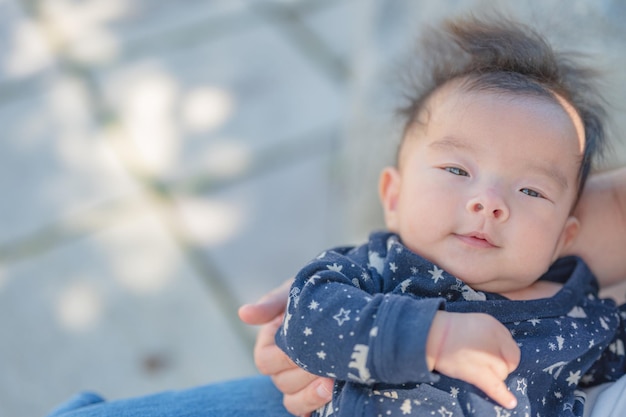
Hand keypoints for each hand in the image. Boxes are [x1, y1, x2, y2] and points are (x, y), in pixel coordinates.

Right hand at [238, 280, 333, 415]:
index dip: (285, 358)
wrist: (347, 297)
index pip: (266, 361)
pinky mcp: (317, 392)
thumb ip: (271, 304)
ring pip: (293, 401)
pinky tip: (333, 398)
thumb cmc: (315, 293)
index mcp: (269, 343)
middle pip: (282, 383)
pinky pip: (309, 410)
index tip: (307, 349)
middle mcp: (281, 366)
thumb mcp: (293, 293)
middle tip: (327, 364)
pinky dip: (316, 408)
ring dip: (312, 395)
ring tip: (333, 383)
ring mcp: (299, 381)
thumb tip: (243, 313)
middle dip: (305, 375)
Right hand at [426, 311, 520, 408]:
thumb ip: (490, 336)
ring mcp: (487, 355)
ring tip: (473, 367)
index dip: (502, 355)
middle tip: (482, 363)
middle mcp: (495, 339)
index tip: (489, 355)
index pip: (511, 347)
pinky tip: (510, 402)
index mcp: (494, 325)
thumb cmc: (448, 330)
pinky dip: (503, 396)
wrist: (430, 335)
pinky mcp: (478, 371)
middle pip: (510, 361)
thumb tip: (498, 353)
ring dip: (492, 375)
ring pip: (502, 374)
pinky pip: (496, 386)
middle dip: (500, 365)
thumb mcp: (475, 323)